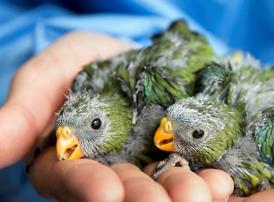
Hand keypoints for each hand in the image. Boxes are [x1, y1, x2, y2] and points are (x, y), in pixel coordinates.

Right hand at [2, 31, 232, 201]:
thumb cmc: (81, 62)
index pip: (74, 180)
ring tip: (205, 192)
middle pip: (127, 190)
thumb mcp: (47, 77)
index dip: (88, 187)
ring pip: (163, 183)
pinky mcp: (180, 150)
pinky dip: (207, 176)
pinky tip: (222, 180)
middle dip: (146, 197)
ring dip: (183, 191)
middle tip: (169, 201)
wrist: (130, 54)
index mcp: (71, 160)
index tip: (107, 192)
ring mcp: (149, 162)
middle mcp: (112, 169)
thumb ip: (22, 112)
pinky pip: (194, 167)